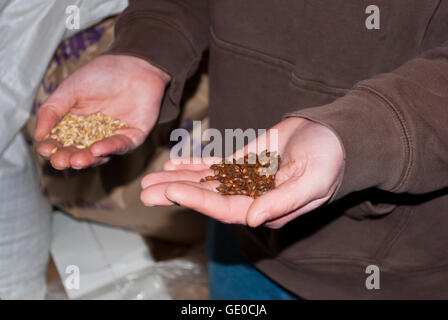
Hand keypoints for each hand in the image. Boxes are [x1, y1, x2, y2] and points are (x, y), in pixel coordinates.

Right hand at [34, 54, 169, 168]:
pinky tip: (97, 149)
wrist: (134, 66)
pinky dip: (109, 148)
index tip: (46, 149)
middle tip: (60, 162)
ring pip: (99, 155)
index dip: (52, 147)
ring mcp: (112, 137)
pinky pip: (121, 146)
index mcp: (75, 124)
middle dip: (67, 158)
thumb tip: (38, 136)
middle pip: (78, 152)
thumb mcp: (69, 90)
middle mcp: (93, 135)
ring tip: (76, 161)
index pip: (60, 141)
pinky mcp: (132, 137)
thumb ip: (52, 111)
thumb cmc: (100, 75)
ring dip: (87, 159)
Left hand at [140, 117, 343, 228]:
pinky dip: (195, 165)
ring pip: (207, 182)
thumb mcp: (313, 181)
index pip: (226, 209)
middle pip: (209, 198)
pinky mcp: (245, 163)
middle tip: (145, 192)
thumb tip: (253, 219)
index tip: (172, 191)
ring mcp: (246, 180)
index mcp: (268, 208)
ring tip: (150, 180)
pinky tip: (174, 164)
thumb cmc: (330, 159)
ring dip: (179, 180)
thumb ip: (283, 201)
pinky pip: (217, 166)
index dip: (198, 200)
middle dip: (177, 194)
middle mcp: (252, 198)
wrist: (335, 137)